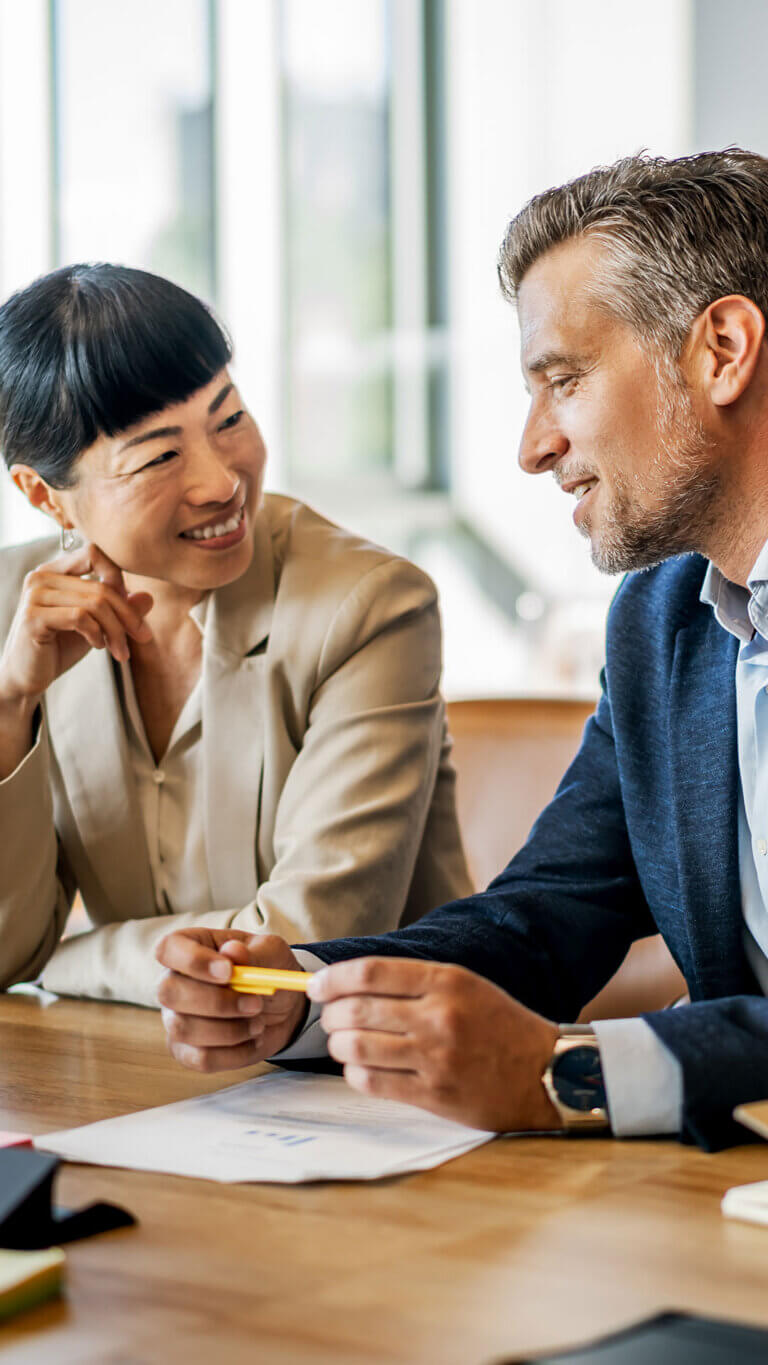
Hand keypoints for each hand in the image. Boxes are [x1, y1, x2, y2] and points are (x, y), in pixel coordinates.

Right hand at [0, 542, 152, 705]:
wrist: (26, 677)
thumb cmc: (59, 648)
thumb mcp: (96, 626)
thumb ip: (119, 610)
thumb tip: (149, 598)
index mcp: (54, 570)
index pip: (94, 553)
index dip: (118, 578)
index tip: (130, 610)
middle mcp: (41, 576)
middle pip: (102, 586)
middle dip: (128, 616)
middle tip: (142, 637)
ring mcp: (35, 595)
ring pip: (96, 604)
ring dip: (117, 631)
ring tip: (120, 650)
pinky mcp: (33, 617)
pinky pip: (81, 617)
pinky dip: (98, 634)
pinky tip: (98, 646)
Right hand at [156, 929, 309, 1071]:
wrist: (282, 1005)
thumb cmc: (267, 969)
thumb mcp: (271, 953)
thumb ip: (253, 953)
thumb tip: (233, 951)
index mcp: (189, 946)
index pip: (168, 949)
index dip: (193, 961)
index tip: (228, 972)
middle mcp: (173, 981)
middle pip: (169, 993)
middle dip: (216, 1002)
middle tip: (255, 1003)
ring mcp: (175, 1018)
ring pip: (184, 1029)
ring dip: (230, 1030)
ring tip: (259, 1022)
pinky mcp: (186, 1051)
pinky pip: (201, 1058)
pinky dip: (235, 1053)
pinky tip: (254, 1040)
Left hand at [307, 957, 561, 1131]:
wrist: (545, 1072)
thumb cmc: (499, 1025)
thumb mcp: (464, 985)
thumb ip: (413, 982)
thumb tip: (350, 982)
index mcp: (446, 981)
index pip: (370, 973)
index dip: (333, 979)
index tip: (316, 985)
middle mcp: (438, 1017)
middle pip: (356, 1010)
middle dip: (330, 1014)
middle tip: (330, 1018)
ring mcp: (435, 1058)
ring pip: (356, 1047)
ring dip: (338, 1045)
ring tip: (343, 1043)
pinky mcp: (434, 1095)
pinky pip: (372, 1082)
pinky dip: (355, 1073)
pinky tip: (361, 1067)